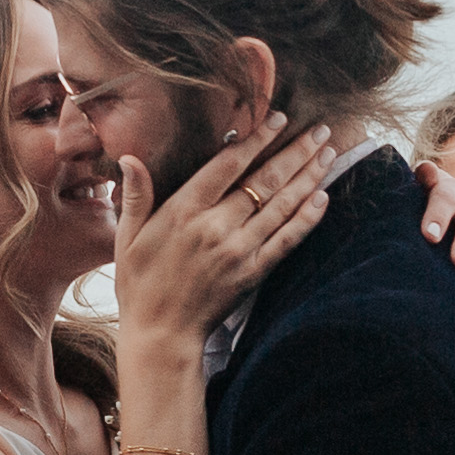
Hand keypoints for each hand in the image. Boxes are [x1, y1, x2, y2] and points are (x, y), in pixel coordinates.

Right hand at [97, 119, 346, 353]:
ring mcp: (238, 250)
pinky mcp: (253, 273)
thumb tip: (130, 157)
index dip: (256, 139)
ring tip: (327, 152)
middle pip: (264, 180)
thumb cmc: (139, 285)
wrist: (160, 335)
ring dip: (308, 177)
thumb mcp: (127, 237)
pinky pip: (286, 241)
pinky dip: (306, 219)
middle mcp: (215, 226)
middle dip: (294, 151)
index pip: (227, 164)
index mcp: (183, 211)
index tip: (278, 119)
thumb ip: (135, 195)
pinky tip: (323, 198)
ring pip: (280, 205)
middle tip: (319, 130)